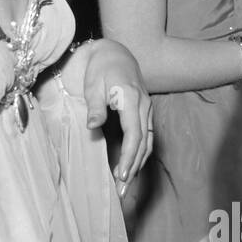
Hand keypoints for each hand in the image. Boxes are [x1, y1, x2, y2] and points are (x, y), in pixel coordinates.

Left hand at [75, 40, 153, 192]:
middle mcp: (144, 105)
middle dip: (133, 166)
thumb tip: (93, 126)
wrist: (115, 53)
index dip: (129, 155)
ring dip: (138, 163)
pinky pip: (147, 136)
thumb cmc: (101, 68)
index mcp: (130, 98)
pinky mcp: (146, 112)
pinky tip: (132, 167)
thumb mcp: (93, 85)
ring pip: (148, 142)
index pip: (134, 133)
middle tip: (122, 189)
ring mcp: (147, 109)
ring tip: (126, 184)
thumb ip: (95, 107)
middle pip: (143, 142)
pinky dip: (140, 153)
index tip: (122, 174)